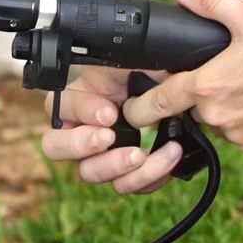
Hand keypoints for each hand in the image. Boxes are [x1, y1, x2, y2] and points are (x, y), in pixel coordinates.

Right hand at [38, 66, 186, 195]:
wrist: (188, 92)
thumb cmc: (157, 69)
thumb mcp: (134, 56)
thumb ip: (116, 61)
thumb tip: (113, 72)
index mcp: (81, 96)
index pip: (58, 107)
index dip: (82, 111)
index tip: (109, 113)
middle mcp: (85, 128)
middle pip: (55, 147)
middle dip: (79, 145)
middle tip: (108, 138)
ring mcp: (104, 153)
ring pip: (90, 173)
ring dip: (114, 167)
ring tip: (141, 155)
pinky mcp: (129, 172)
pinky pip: (127, 185)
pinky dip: (147, 177)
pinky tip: (169, 156)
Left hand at [123, 0, 242, 154]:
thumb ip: (212, 2)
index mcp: (208, 87)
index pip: (156, 103)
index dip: (139, 104)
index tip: (131, 105)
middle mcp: (218, 117)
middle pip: (190, 107)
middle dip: (196, 92)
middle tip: (222, 70)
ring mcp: (240, 135)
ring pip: (217, 119)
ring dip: (224, 104)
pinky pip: (242, 132)